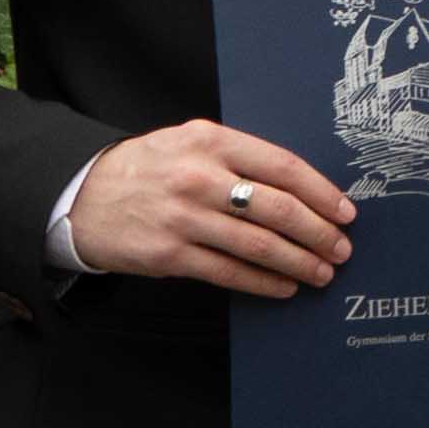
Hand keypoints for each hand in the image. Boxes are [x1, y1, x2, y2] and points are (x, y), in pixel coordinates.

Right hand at [66, 121, 351, 296]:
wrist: (82, 195)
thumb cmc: (151, 168)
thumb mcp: (191, 143)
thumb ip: (241, 158)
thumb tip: (306, 190)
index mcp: (210, 141)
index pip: (283, 166)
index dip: (322, 193)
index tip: (347, 212)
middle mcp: (198, 178)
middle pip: (278, 209)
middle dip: (319, 233)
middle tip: (342, 248)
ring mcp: (183, 218)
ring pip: (259, 245)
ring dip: (300, 262)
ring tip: (323, 272)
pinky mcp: (168, 254)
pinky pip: (230, 272)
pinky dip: (265, 282)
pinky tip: (286, 286)